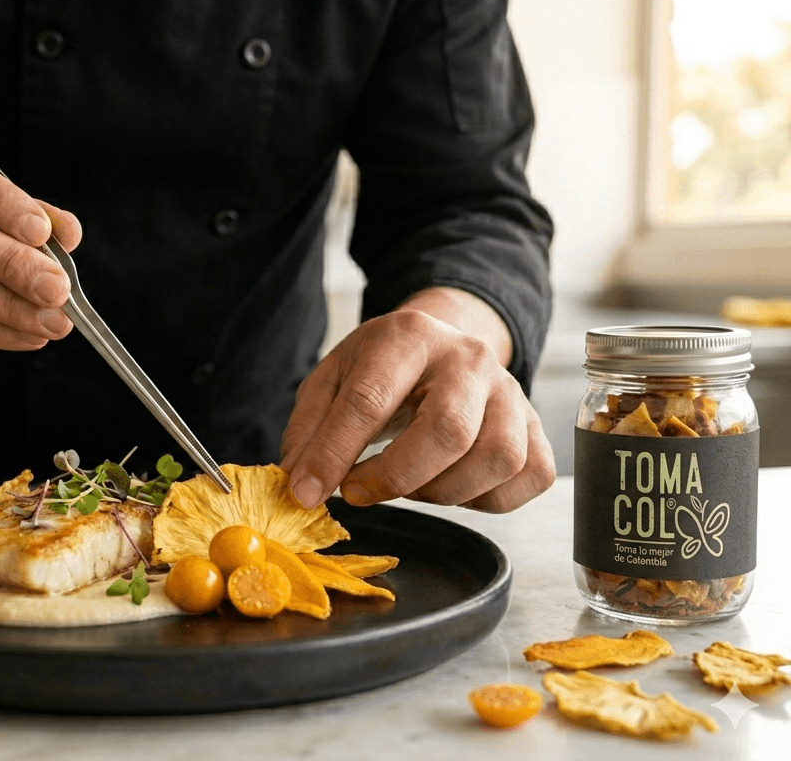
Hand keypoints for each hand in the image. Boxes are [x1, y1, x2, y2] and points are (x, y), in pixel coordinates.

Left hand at [280, 302, 554, 513]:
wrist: (441, 347)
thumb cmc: (382, 369)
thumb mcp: (331, 382)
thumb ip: (309, 431)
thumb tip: (300, 485)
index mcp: (408, 337)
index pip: (371, 400)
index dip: (335, 454)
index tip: (308, 492)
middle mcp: (469, 359)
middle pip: (449, 431)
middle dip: (395, 477)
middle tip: (359, 491)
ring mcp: (511, 392)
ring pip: (496, 459)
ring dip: (442, 491)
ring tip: (409, 483)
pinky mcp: (536, 427)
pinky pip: (529, 477)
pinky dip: (487, 499)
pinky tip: (452, 484)